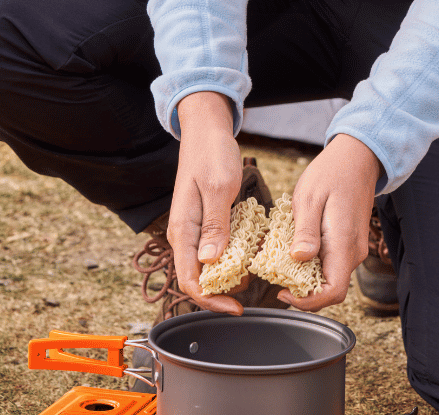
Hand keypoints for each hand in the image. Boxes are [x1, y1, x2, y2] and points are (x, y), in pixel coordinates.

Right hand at [167, 91, 245, 313]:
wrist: (206, 131)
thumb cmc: (211, 154)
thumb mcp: (218, 186)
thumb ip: (214, 224)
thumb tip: (211, 262)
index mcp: (184, 229)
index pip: (190, 280)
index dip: (211, 300)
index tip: (236, 308)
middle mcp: (186, 233)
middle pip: (199, 277)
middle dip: (223, 291)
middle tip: (251, 290)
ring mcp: (196, 227)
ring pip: (209, 265)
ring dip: (229, 274)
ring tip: (254, 271)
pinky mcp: (207, 220)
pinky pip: (217, 247)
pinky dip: (233, 254)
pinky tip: (250, 250)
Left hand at [277, 134, 382, 310]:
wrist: (357, 156)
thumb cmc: (332, 172)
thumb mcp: (310, 197)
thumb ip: (305, 230)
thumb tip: (298, 258)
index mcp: (343, 243)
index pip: (332, 292)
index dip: (307, 301)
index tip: (282, 292)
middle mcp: (353, 251)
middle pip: (330, 289)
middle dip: (302, 290)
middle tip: (276, 273)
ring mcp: (354, 247)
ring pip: (330, 277)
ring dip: (306, 276)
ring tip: (282, 257)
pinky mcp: (350, 242)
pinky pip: (332, 263)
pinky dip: (313, 263)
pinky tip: (297, 245)